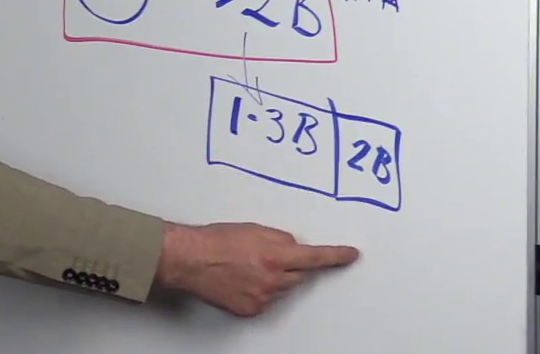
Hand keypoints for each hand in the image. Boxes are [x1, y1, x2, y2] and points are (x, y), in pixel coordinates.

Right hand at [153, 221, 358, 316]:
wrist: (189, 260)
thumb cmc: (214, 241)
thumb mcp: (252, 228)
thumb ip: (279, 238)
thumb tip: (292, 247)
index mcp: (275, 255)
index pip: (315, 257)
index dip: (336, 256)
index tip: (351, 255)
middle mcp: (272, 280)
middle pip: (299, 275)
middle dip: (290, 265)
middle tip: (267, 256)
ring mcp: (262, 298)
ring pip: (282, 288)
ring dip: (273, 278)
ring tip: (246, 267)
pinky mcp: (251, 310)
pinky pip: (266, 300)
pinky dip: (259, 291)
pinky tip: (241, 279)